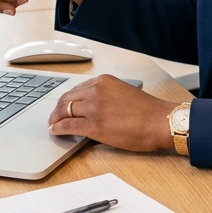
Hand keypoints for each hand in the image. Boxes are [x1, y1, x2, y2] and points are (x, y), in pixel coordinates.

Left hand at [48, 75, 177, 150]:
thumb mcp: (123, 93)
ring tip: (52, 125)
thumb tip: (93, 108)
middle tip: (54, 116)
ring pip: (64, 110)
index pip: (77, 89)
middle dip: (57, 108)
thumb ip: (106, 96)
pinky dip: (58, 128)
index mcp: (104, 81)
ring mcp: (94, 107)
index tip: (64, 105)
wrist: (159, 122)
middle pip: (67, 98)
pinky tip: (56, 131)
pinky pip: (68, 125)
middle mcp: (96, 90)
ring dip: (55, 118)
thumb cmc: (147, 111)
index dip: (67, 99)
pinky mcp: (93, 125)